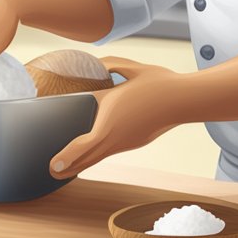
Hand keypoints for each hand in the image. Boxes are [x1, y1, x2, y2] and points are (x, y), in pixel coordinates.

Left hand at [49, 56, 183, 178]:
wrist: (186, 99)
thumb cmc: (159, 84)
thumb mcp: (129, 69)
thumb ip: (108, 65)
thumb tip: (94, 64)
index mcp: (111, 123)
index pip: (84, 145)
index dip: (67, 157)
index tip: (53, 165)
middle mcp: (119, 138)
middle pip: (89, 158)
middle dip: (69, 167)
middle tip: (51, 172)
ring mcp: (129, 142)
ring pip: (101, 155)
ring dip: (83, 161)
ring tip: (68, 168)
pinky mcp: (137, 140)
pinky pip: (112, 150)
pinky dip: (97, 154)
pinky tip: (94, 151)